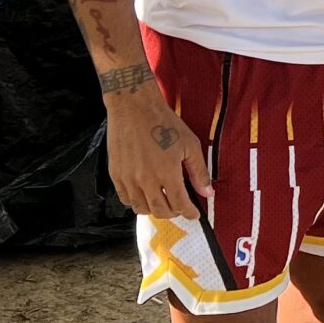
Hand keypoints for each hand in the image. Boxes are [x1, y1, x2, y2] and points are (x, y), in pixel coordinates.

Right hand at [104, 83, 210, 222]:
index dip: (189, 213)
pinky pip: (125, 199)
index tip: (194, 214)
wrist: (134, 108)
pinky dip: (136, 203)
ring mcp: (128, 179)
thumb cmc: (164, 123)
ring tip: (163, 202)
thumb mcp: (190, 144)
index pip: (180, 204)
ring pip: (141, 208)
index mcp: (167, 173)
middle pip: (160, 210)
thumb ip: (199, 172)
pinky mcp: (115, 174)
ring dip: (154, 210)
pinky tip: (145, 195)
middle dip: (173, 213)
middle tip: (180, 208)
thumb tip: (208, 193)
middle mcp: (146, 180)